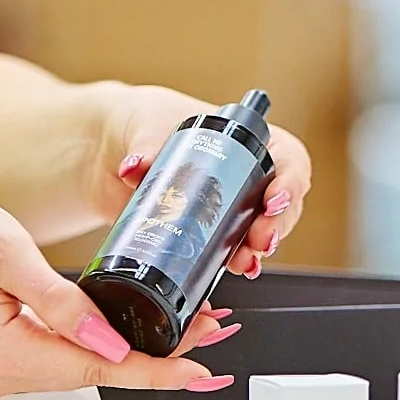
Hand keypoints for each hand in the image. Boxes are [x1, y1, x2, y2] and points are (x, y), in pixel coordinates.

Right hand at [0, 179, 238, 398]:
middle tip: (216, 333)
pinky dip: (97, 346)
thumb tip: (110, 344)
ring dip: (131, 350)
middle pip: (95, 373)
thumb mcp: (5, 250)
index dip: (156, 371)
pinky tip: (131, 332)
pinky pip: (57, 358)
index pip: (97, 370)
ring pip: (79, 368)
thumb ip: (60, 301)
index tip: (202, 371)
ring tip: (190, 329)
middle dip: (157, 355)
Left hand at [107, 86, 313, 278]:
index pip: (289, 160)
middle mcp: (246, 177)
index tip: (274, 200)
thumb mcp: (147, 127)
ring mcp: (229, 209)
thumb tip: (136, 166)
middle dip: (277, 226)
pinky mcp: (205, 235)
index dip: (290, 182)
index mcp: (247, 141)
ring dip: (256, 252)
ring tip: (244, 263)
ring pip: (260, 233)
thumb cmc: (142, 123)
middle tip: (260, 241)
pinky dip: (228, 266)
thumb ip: (146, 145)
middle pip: (282, 204)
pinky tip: (222, 276)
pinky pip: (227, 253)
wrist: (109, 152)